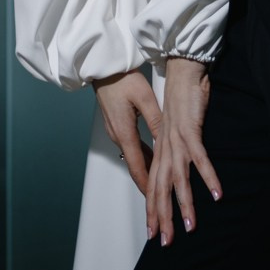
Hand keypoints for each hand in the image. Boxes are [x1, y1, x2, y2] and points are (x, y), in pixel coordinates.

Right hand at [92, 70, 161, 194]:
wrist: (102, 67)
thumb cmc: (122, 78)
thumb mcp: (143, 97)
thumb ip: (155, 120)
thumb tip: (166, 142)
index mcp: (125, 132)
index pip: (137, 167)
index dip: (147, 186)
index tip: (154, 202)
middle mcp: (118, 135)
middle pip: (134, 165)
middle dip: (147, 183)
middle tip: (159, 198)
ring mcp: (115, 130)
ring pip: (133, 156)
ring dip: (145, 169)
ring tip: (158, 182)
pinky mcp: (116, 123)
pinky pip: (130, 145)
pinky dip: (141, 156)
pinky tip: (151, 156)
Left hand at [146, 56, 220, 245]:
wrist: (183, 72)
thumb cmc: (182, 100)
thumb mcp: (174, 130)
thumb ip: (174, 150)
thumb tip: (179, 170)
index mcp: (160, 149)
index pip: (153, 186)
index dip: (152, 210)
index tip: (153, 232)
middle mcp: (165, 148)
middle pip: (161, 189)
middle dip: (163, 217)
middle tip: (166, 241)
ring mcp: (177, 140)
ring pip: (179, 179)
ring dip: (185, 204)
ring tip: (191, 226)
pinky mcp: (191, 131)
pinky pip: (200, 159)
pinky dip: (208, 177)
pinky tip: (216, 194)